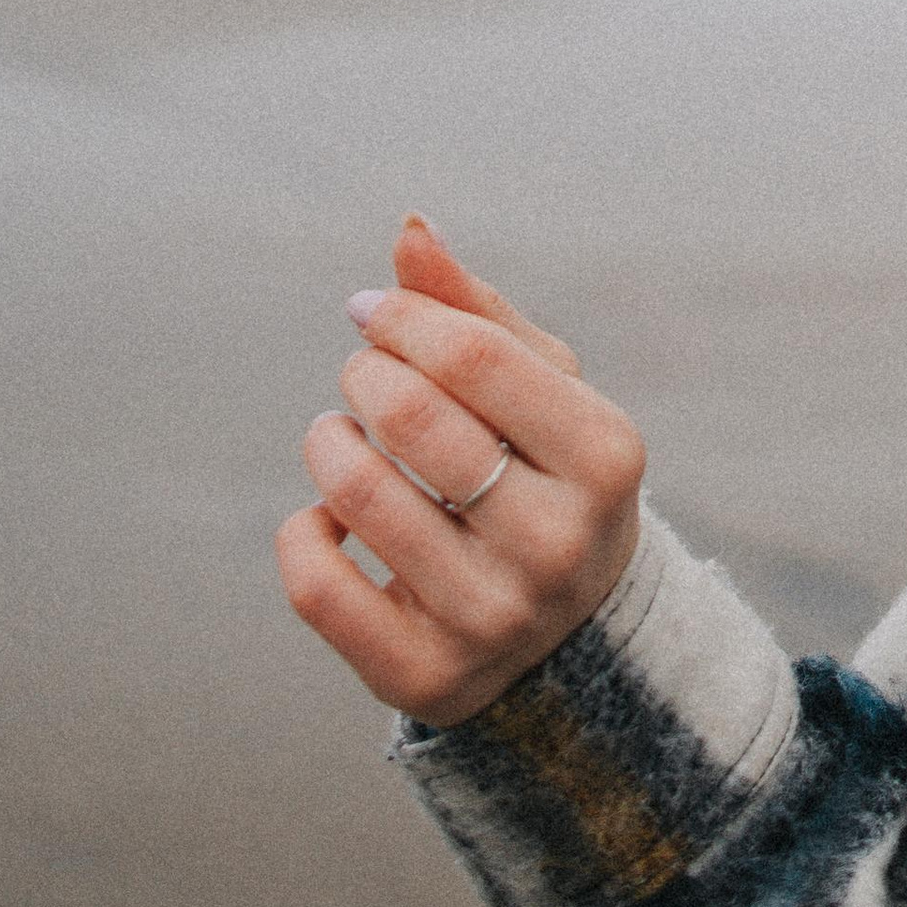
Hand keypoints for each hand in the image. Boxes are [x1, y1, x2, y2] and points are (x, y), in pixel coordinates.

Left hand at [277, 215, 647, 726]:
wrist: (573, 640)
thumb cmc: (545, 476)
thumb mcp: (539, 391)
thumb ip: (472, 310)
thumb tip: (407, 227)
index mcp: (605, 455)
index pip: (473, 356)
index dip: (401, 317)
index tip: (372, 313)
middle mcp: (558, 544)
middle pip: (413, 419)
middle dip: (364, 375)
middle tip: (363, 376)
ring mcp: (492, 620)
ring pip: (356, 496)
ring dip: (327, 442)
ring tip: (337, 436)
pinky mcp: (424, 679)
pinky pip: (316, 587)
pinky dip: (301, 533)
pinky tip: (327, 518)